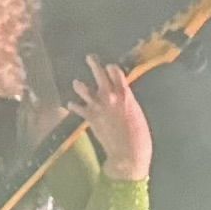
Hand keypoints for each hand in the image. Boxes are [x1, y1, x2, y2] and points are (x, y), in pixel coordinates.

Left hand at [68, 55, 151, 178]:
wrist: (128, 152)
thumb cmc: (139, 135)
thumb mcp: (136, 112)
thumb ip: (127, 101)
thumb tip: (122, 96)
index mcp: (126, 95)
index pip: (116, 72)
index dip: (112, 68)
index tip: (109, 66)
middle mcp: (110, 97)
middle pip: (99, 75)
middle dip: (93, 64)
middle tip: (89, 57)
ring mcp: (97, 106)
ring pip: (83, 88)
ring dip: (80, 85)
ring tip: (77, 82)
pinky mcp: (89, 117)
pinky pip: (77, 107)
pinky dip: (74, 105)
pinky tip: (71, 104)